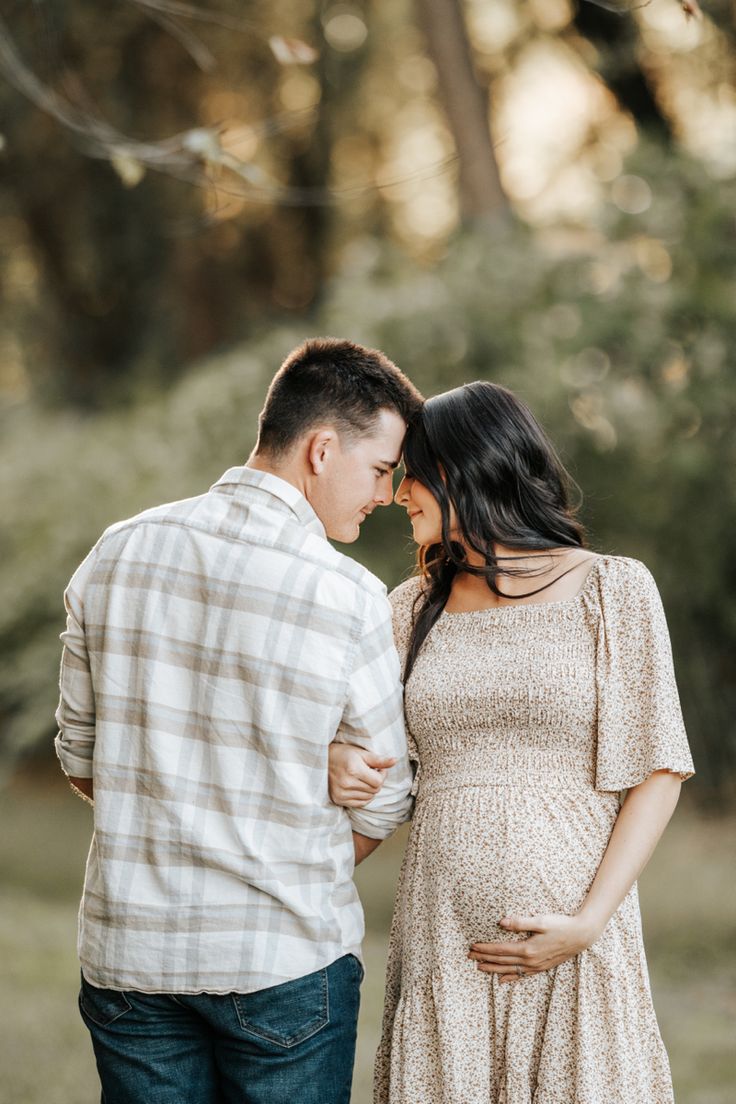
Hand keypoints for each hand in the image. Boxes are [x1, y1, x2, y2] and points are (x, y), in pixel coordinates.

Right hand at [328, 743, 395, 807]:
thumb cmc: (343, 754)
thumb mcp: (361, 753)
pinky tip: (358, 786)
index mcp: (353, 769)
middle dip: (376, 781)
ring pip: (369, 798)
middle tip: (369, 772)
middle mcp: (347, 783)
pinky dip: (363, 796)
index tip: (377, 768)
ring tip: (362, 778)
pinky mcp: (338, 800)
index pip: (378, 781)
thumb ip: (379, 759)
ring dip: (370, 789)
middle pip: (375, 790)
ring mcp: (341, 793)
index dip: (382, 774)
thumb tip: (395, 761)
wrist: (320, 761)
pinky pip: (360, 804)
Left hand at [468, 912, 601, 983]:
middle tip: (469, 956)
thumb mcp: (541, 920)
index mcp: (527, 948)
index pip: (500, 950)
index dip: (485, 948)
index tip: (472, 946)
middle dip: (484, 958)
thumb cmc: (561, 925)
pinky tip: (502, 980)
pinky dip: (510, 978)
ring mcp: (536, 966)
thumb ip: (520, 922)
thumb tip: (501, 922)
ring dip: (493, 969)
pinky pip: (522, 976)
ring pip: (509, 970)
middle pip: (502, 961)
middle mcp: (530, 960)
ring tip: (479, 968)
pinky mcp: (542, 968)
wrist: (581, 936)